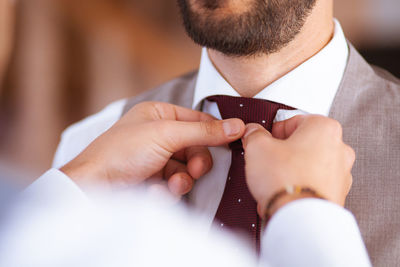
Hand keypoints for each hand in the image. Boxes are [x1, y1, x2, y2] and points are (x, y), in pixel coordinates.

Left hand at [61, 102, 244, 196]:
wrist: (93, 186)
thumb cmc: (121, 152)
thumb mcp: (166, 134)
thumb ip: (204, 132)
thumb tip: (236, 125)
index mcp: (158, 114)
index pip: (197, 120)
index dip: (216, 130)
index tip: (236, 138)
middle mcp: (157, 134)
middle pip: (195, 147)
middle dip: (196, 162)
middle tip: (194, 169)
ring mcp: (154, 158)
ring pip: (186, 169)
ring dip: (182, 180)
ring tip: (171, 185)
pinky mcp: (151, 179)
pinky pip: (173, 185)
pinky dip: (167, 191)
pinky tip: (154, 192)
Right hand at [242, 115, 354, 218]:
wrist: (300, 219)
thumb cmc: (286, 180)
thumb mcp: (258, 147)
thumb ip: (254, 134)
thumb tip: (253, 133)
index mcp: (324, 128)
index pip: (292, 121)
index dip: (273, 132)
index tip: (264, 141)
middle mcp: (339, 148)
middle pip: (302, 143)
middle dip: (283, 152)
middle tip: (268, 160)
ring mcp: (341, 174)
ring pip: (308, 165)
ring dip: (291, 171)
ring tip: (273, 181)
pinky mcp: (337, 195)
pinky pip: (313, 185)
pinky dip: (299, 188)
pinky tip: (283, 194)